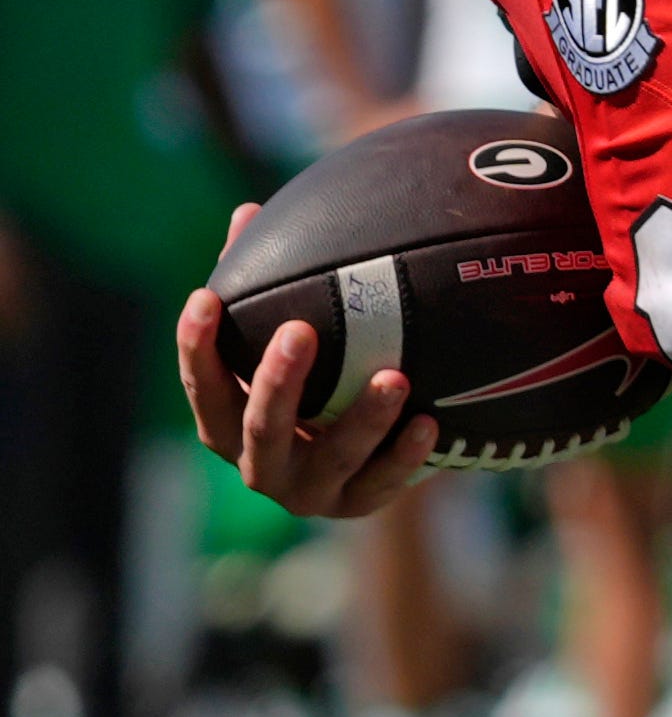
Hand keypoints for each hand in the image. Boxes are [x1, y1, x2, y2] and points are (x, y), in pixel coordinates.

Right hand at [177, 203, 434, 517]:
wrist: (363, 456)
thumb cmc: (313, 379)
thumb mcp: (284, 335)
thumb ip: (266, 283)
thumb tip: (248, 210)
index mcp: (227, 423)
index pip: (201, 385)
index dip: (196, 346)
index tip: (205, 296)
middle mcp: (259, 463)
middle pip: (256, 426)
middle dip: (275, 381)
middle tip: (299, 331)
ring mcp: (308, 492)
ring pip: (328, 459)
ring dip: (360, 420)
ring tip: (394, 377)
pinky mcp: (357, 506)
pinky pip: (383, 484)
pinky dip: (405, 456)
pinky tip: (429, 423)